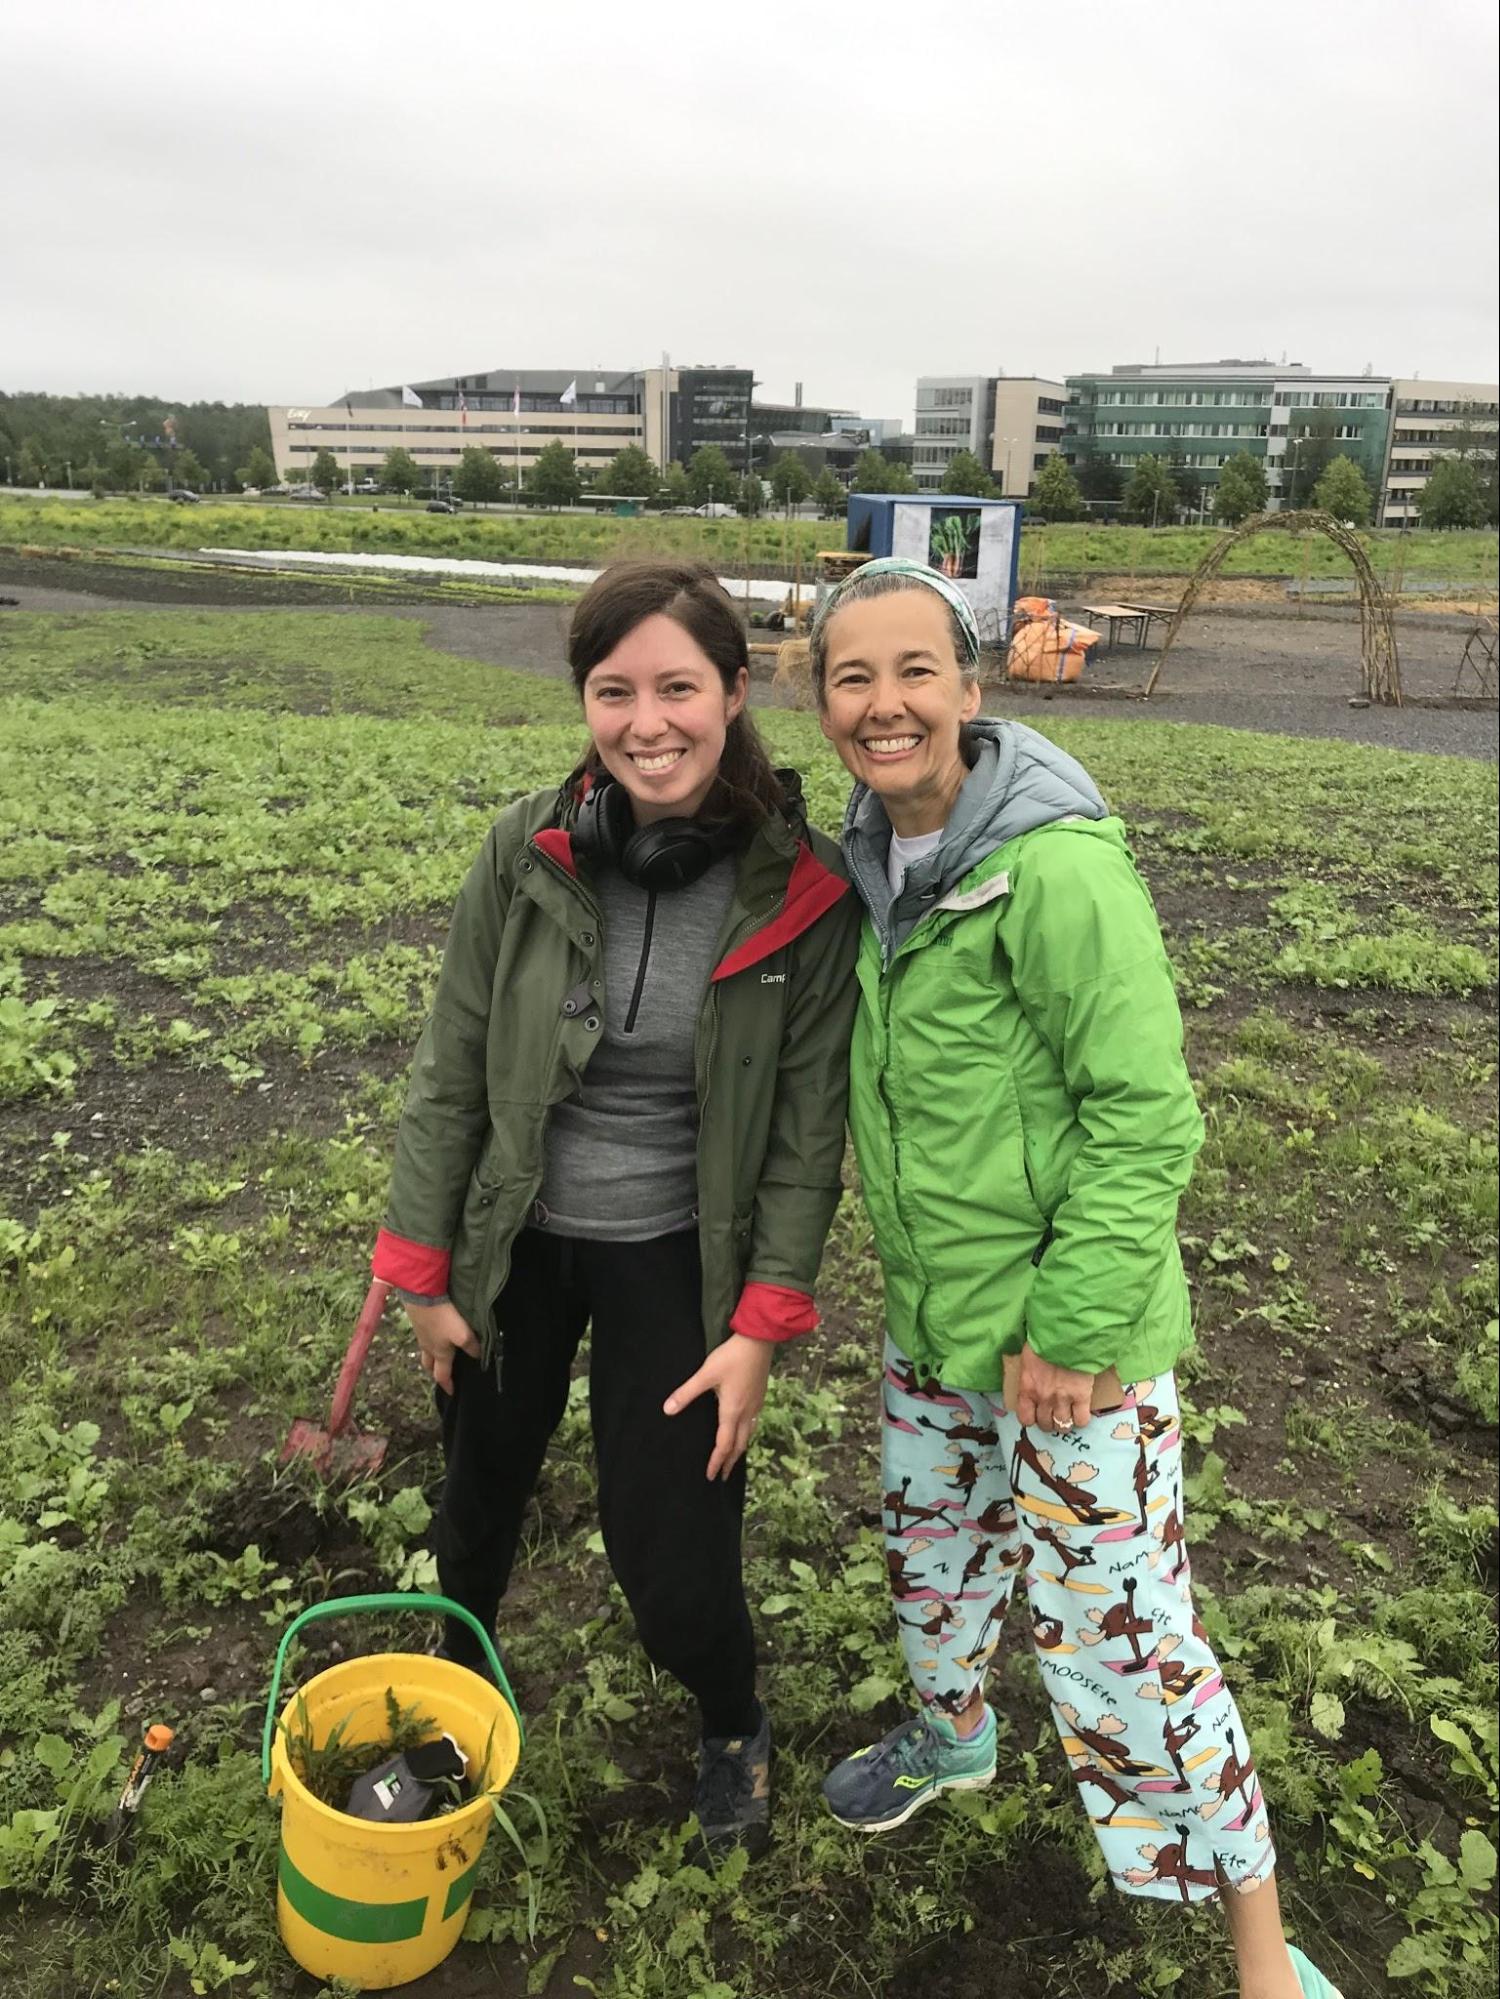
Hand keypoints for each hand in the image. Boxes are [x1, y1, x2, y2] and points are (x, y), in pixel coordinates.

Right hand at [404, 1299, 481, 1395]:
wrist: (422, 1295)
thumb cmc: (442, 1318)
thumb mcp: (462, 1334)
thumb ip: (471, 1346)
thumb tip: (477, 1355)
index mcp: (439, 1353)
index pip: (442, 1375)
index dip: (447, 1385)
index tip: (451, 1393)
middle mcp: (428, 1346)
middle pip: (429, 1365)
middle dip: (435, 1372)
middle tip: (442, 1374)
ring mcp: (421, 1334)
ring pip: (425, 1351)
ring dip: (431, 1356)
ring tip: (439, 1354)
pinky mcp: (418, 1321)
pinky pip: (424, 1337)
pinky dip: (430, 1340)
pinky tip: (435, 1333)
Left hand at [663, 1334, 774, 1480]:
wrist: (758, 1341)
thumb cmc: (731, 1358)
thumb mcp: (705, 1374)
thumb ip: (686, 1393)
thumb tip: (667, 1410)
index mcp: (732, 1411)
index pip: (724, 1445)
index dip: (716, 1462)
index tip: (710, 1476)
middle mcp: (747, 1413)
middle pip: (739, 1445)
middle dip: (730, 1462)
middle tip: (723, 1475)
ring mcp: (756, 1405)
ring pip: (749, 1435)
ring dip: (740, 1449)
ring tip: (732, 1457)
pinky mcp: (760, 1396)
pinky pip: (753, 1424)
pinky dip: (746, 1435)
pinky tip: (743, 1429)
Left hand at [1013, 1342, 1095, 1434]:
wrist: (1066, 1333)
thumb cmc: (1045, 1340)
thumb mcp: (1029, 1358)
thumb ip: (1029, 1374)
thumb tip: (1033, 1379)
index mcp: (1027, 1388)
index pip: (1025, 1419)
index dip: (1032, 1418)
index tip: (1037, 1413)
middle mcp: (1043, 1398)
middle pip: (1045, 1424)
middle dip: (1049, 1421)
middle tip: (1054, 1413)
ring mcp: (1063, 1399)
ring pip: (1062, 1426)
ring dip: (1065, 1422)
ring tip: (1068, 1414)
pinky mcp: (1082, 1397)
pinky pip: (1081, 1420)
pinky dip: (1081, 1419)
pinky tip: (1081, 1411)